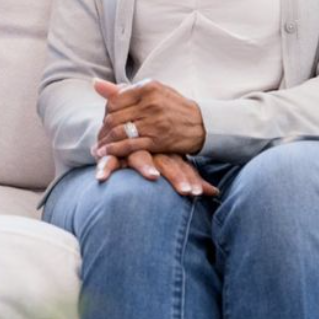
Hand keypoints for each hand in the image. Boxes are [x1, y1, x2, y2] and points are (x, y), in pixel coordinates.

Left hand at [91, 79, 206, 158]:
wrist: (202, 124)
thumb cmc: (174, 106)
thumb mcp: (152, 91)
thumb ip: (123, 90)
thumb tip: (95, 83)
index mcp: (147, 88)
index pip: (114, 100)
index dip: (105, 113)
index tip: (104, 121)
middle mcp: (150, 104)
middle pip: (114, 117)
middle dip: (103, 130)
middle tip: (98, 138)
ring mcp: (154, 123)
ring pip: (119, 132)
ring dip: (105, 142)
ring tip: (98, 148)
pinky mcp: (157, 140)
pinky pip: (129, 146)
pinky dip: (114, 150)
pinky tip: (106, 153)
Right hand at [95, 151, 218, 197]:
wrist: (130, 125)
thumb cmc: (157, 156)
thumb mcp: (174, 166)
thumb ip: (193, 179)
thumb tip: (217, 193)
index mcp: (169, 154)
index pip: (182, 167)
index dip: (189, 179)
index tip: (198, 193)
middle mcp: (153, 151)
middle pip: (166, 163)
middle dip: (177, 178)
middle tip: (187, 192)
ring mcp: (133, 151)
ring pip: (139, 160)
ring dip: (144, 168)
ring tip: (153, 176)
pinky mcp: (114, 155)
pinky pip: (109, 162)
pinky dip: (105, 168)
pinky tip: (101, 177)